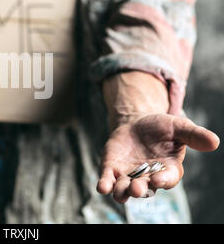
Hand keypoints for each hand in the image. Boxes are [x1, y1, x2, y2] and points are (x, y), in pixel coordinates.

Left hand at [96, 113, 219, 202]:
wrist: (136, 123)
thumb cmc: (161, 128)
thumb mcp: (178, 126)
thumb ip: (193, 135)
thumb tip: (214, 142)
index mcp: (168, 170)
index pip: (167, 179)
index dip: (163, 180)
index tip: (158, 180)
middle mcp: (148, 177)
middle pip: (145, 188)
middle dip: (140, 189)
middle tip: (137, 188)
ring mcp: (129, 176)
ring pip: (125, 189)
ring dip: (122, 191)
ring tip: (119, 190)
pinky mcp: (112, 170)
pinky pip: (108, 181)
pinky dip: (105, 185)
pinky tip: (102, 187)